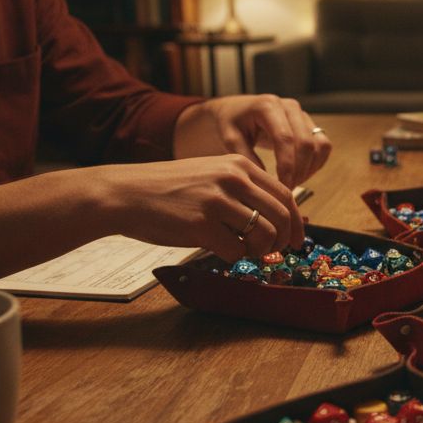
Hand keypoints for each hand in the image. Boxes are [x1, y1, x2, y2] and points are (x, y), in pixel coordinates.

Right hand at [92, 154, 302, 261]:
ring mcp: (217, 201)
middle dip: (283, 241)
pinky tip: (220, 250)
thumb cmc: (169, 189)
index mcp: (239, 165)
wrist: (126, 193)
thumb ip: (245, 191)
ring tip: (244, 251)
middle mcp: (233, 179)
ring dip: (260, 251)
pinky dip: (234, 257)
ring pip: (264, 235)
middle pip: (281, 217)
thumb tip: (283, 218)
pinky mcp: (201, 225)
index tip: (296, 239)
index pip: (286, 195)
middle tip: (273, 252)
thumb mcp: (212, 175)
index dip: (295, 222)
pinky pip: (236, 251)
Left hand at [175, 95, 330, 186]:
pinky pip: (323, 146)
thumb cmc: (230, 124)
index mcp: (268, 106)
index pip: (285, 138)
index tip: (281, 186)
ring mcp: (302, 115)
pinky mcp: (309, 124)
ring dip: (309, 169)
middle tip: (286, 190)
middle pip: (306, 143)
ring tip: (292, 184)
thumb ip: (247, 158)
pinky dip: (316, 164)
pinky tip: (300, 175)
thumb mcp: (230, 139)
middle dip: (299, 171)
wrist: (235, 111)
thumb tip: (268, 182)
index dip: (287, 166)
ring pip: (320, 145)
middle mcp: (290, 107)